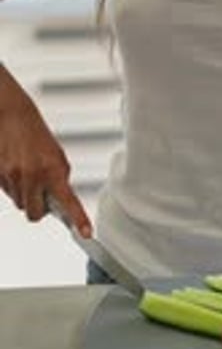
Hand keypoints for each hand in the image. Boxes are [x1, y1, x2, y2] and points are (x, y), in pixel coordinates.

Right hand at [0, 69, 90, 235]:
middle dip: (39, 209)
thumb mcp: (57, 156)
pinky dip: (13, 187)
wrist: (11, 115)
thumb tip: (59, 202)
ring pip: (20, 205)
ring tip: (28, 174)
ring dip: (26, 196)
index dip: (78, 218)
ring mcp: (12, 176)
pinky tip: (16, 169)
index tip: (86, 233)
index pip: (68, 201)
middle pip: (35, 214)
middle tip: (43, 194)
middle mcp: (32, 175)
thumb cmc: (36, 135)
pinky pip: (8, 194)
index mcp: (52, 169)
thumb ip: (59, 180)